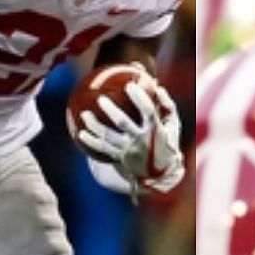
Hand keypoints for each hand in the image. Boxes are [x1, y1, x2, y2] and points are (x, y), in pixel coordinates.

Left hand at [76, 80, 184, 194]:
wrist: (161, 172)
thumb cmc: (167, 140)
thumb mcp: (173, 123)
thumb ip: (166, 104)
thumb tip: (155, 82)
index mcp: (156, 129)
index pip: (148, 111)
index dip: (139, 98)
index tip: (129, 85)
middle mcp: (142, 140)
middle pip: (123, 123)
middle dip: (111, 111)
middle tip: (100, 99)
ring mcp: (130, 150)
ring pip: (109, 137)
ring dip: (95, 126)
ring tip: (84, 114)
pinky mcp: (121, 158)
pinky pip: (103, 149)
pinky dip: (92, 142)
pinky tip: (80, 134)